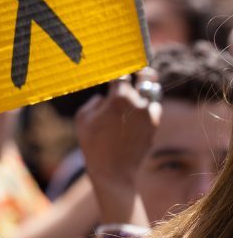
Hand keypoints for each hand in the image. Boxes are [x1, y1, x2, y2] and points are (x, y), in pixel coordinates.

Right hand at [76, 75, 159, 222]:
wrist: (113, 172)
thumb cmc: (92, 144)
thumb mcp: (82, 119)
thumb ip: (94, 102)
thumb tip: (104, 97)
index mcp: (119, 98)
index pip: (122, 73)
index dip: (117, 68)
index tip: (112, 66)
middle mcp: (138, 103)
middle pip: (145, 77)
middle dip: (141, 71)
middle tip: (137, 69)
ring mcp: (149, 115)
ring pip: (153, 92)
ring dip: (145, 89)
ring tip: (138, 89)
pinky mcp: (154, 125)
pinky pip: (154, 108)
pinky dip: (147, 105)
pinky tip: (137, 108)